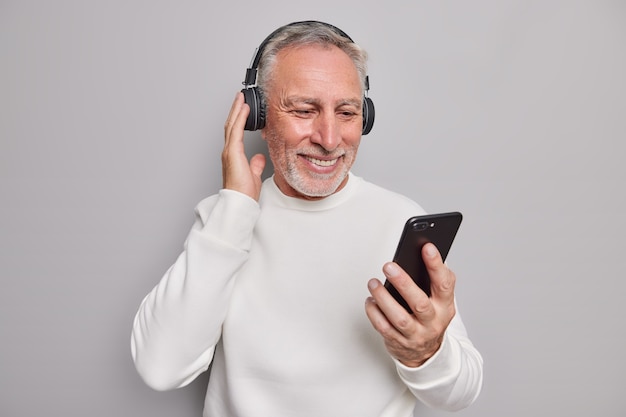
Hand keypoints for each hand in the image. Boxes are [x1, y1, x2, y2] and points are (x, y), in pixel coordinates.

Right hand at [222, 92, 265, 199]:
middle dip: (235, 110)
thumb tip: (259, 158)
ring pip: (232, 125)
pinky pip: (236, 130)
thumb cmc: (244, 192)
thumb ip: (255, 164)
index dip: (238, 119)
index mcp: (233, 155)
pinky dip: (239, 118)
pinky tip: (244, 109)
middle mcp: (229, 151)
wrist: (240, 200)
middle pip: (231, 125)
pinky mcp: (232, 152)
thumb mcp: (253, 175)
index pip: (235, 132)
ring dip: (236, 110)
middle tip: (239, 97)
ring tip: (241, 98)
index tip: (243, 109)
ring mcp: (229, 151)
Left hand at [365, 243, 456, 366]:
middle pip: (419, 303)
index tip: (427, 247)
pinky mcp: (399, 342)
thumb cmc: (430, 317)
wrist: (427, 353)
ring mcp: (416, 334)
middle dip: (403, 283)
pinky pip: (384, 328)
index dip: (436, 265)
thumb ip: (434, 278)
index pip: (444, 284)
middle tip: (388, 266)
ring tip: (373, 283)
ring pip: (399, 318)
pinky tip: (370, 300)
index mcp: (445, 306)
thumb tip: (421, 251)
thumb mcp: (440, 300)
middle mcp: (433, 322)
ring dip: (384, 299)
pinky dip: (374, 313)